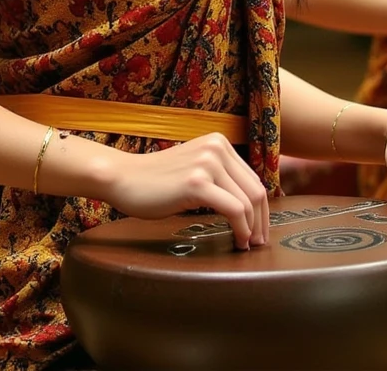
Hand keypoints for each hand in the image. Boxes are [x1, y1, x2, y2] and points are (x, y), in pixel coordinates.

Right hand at [102, 133, 268, 250]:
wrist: (124, 178)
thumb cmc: (156, 182)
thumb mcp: (194, 169)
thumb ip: (219, 177)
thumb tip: (249, 205)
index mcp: (218, 142)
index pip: (253, 179)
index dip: (262, 209)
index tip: (260, 229)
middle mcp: (216, 147)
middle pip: (256, 190)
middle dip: (262, 221)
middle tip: (259, 243)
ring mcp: (207, 163)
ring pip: (248, 202)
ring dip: (253, 229)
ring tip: (247, 245)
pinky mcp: (197, 182)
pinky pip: (234, 210)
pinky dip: (241, 229)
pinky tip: (237, 240)